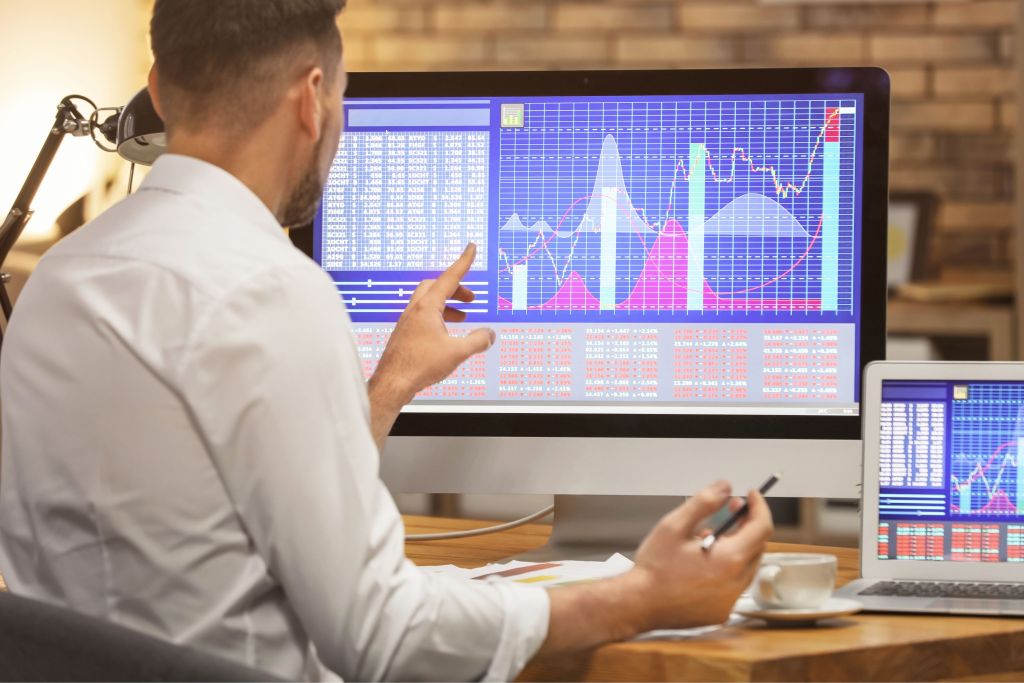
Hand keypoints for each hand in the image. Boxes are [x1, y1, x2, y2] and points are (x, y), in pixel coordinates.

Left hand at [369, 243, 494, 408]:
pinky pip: (424, 316)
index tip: (470, 248)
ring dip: (448, 304)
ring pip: (429, 302)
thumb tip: (490, 334)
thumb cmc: (418, 365)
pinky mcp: (405, 333)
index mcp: (427, 307)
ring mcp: (408, 321)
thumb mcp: (457, 352)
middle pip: (437, 286)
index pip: (449, 277)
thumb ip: (478, 341)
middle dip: (456, 288)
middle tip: (471, 297)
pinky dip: (439, 317)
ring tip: (463, 317)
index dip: (463, 262)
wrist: (392, 383)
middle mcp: (415, 310)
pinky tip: (446, 333)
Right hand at [627, 482, 773, 630]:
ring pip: (747, 566)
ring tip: (708, 537)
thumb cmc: (654, 567)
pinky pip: (734, 585)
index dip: (759, 507)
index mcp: (730, 559)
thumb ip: (703, 503)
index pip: (762, 528)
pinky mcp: (721, 611)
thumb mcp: (674, 526)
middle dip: (747, 525)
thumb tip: (725, 487)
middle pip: (757, 546)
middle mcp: (736, 582)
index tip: (751, 496)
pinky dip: (727, 569)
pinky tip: (704, 563)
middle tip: (732, 509)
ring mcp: (730, 600)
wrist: (639, 605)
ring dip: (737, 547)